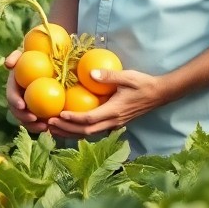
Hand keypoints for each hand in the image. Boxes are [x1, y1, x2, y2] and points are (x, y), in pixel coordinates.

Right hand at [3, 48, 47, 132]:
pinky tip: (52, 128)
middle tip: (34, 119)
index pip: (11, 95)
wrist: (49, 63)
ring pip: (27, 120)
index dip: (14, 101)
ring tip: (45, 127)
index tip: (23, 105)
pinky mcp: (38, 112)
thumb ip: (16, 55)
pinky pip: (38, 122)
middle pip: (17, 112)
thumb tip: (8, 64)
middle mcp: (19, 98)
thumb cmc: (36, 56)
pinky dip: (42, 126)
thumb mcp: (25, 52)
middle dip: (24, 118)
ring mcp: (28, 106)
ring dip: (33, 126)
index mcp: (14, 86)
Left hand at [48, 67, 168, 137]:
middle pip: (86, 131)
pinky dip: (78, 130)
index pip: (90, 119)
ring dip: (70, 132)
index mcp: (114, 111)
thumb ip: (109, 76)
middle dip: (66, 129)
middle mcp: (113, 122)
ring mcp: (113, 124)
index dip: (73, 119)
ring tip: (52, 128)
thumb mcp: (127, 76)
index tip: (59, 115)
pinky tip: (68, 125)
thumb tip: (91, 74)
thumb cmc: (143, 84)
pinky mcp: (113, 123)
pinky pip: (93, 130)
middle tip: (48, 123)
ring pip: (88, 133)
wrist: (159, 94)